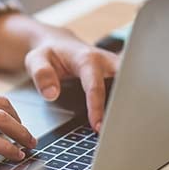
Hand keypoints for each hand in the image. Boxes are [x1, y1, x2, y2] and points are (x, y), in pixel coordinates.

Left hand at [0, 14, 119, 131]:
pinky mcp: (119, 73)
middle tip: (121, 126)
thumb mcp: (36, 60)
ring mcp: (116, 67)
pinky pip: (129, 87)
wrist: (58, 43)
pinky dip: (129, 100)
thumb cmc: (49, 53)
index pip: (95, 86)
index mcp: (87, 59)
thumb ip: (42, 74)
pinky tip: (125, 118)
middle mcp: (106, 61)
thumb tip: (52, 94)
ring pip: (132, 84)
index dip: (97, 107)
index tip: (97, 125)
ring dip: (131, 103)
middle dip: (126, 102)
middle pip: (124, 82)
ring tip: (125, 125)